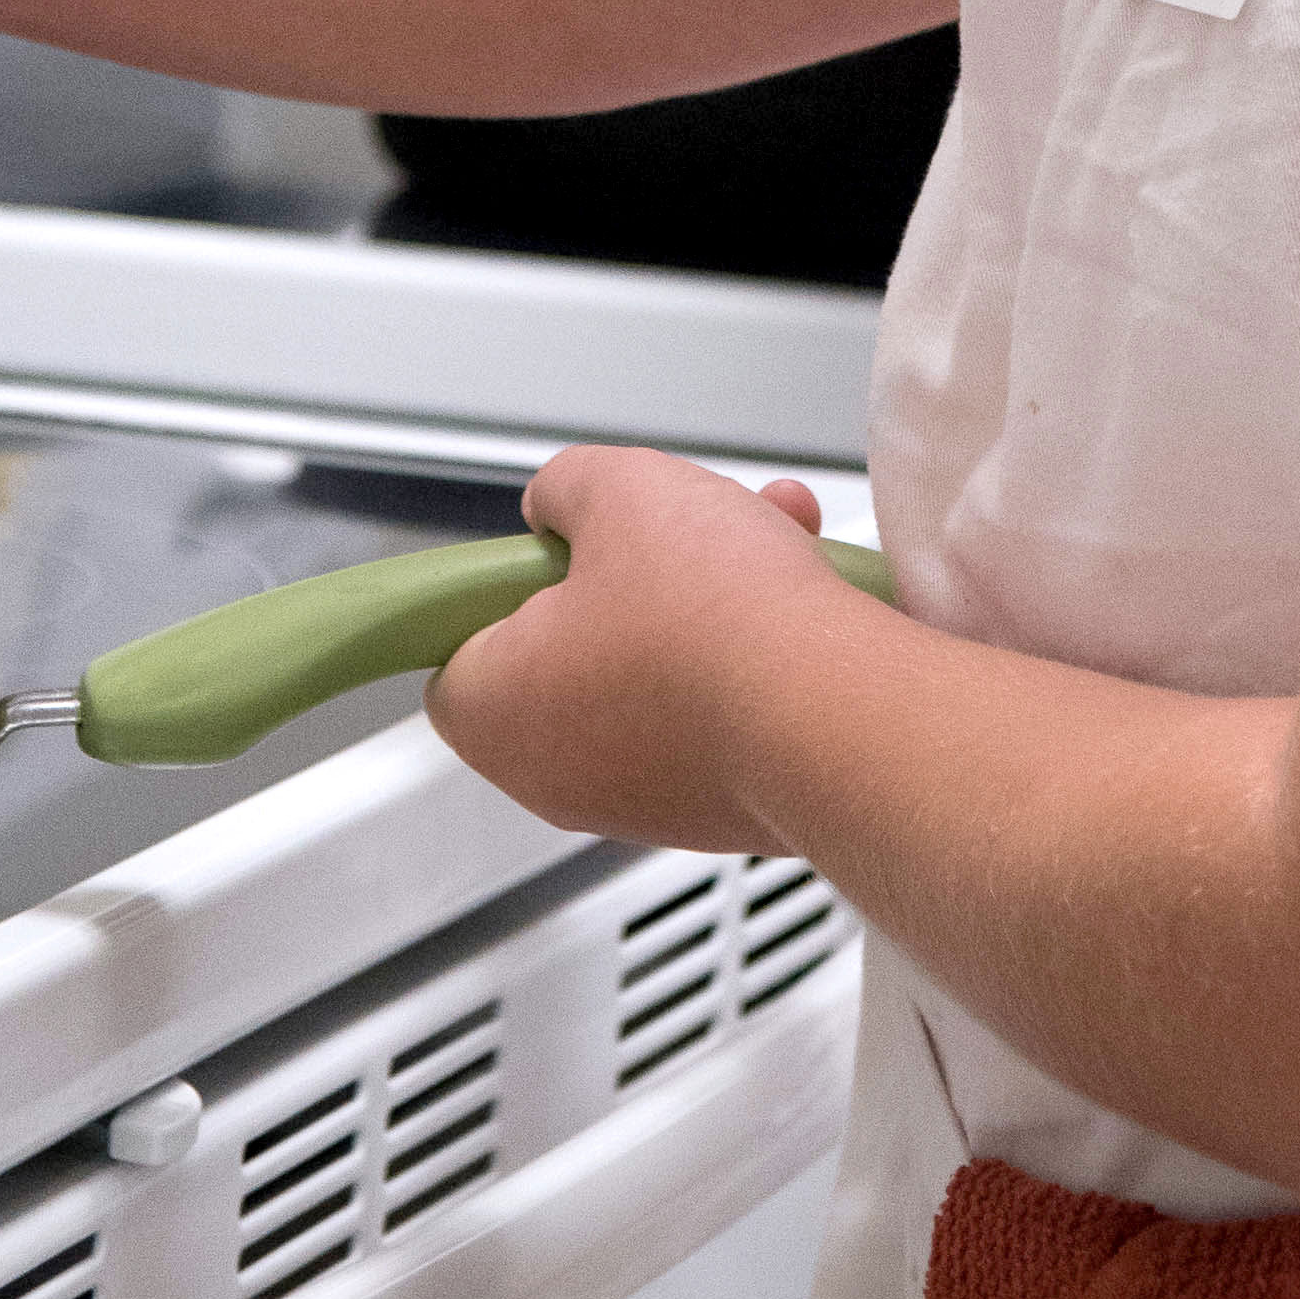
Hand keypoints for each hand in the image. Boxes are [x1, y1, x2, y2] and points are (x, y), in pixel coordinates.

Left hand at [421, 445, 867, 848]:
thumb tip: (560, 505)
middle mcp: (558, 777)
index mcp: (497, 711)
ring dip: (706, 600)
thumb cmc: (717, 621)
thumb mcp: (619, 488)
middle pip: (572, 651)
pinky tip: (800, 595)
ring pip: (656, 673)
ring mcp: (643, 803)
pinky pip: (719, 713)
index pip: (459, 648)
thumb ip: (567, 487)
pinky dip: (751, 655)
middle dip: (632, 577)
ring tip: (764, 538)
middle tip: (670, 534)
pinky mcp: (721, 810)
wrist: (839, 717)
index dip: (509, 588)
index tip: (560, 551)